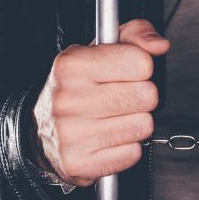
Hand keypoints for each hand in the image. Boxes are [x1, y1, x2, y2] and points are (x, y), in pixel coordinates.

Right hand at [32, 19, 168, 186]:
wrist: (39, 131)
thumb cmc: (77, 88)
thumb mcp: (99, 50)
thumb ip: (135, 36)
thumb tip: (159, 44)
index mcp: (72, 65)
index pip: (141, 63)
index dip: (141, 67)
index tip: (126, 72)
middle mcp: (69, 100)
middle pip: (147, 96)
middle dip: (141, 96)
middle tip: (120, 97)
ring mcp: (73, 134)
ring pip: (143, 126)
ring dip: (135, 123)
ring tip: (113, 118)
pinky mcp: (81, 163)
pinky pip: (133, 153)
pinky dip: (126, 148)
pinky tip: (108, 139)